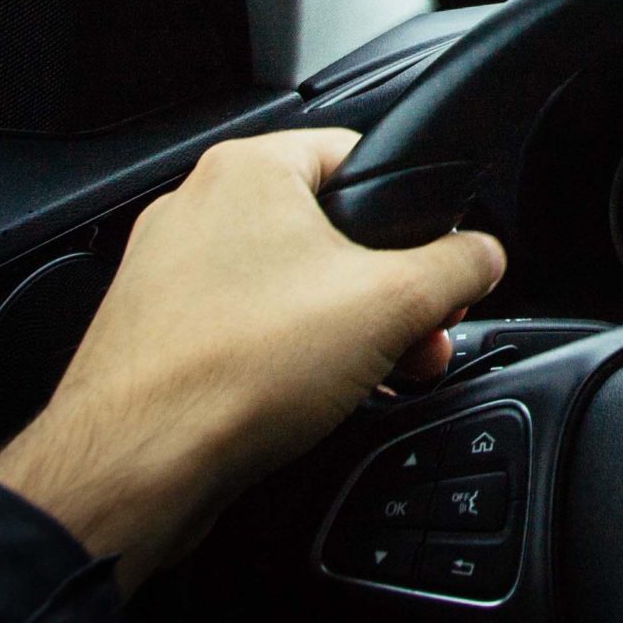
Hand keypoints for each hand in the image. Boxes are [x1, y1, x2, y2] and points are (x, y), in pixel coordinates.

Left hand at [0, 128, 505, 589]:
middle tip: (421, 333)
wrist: (140, 465)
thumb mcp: (393, 304)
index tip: (442, 263)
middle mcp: (199, 209)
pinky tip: (318, 399)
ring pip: (289, 286)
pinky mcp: (161, 335)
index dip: (416, 214)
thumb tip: (483, 255)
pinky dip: (291, 358)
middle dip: (389, 291)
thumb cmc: (235, 370)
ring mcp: (170, 274)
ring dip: (349, 329)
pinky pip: (248, 329)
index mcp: (248, 170)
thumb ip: (457, 266)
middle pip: (330, 231)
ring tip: (379, 374)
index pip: (360, 157)